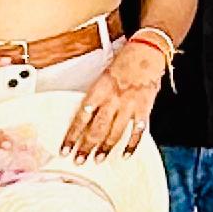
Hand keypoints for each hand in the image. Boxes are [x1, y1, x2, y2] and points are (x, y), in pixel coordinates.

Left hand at [58, 47, 160, 161]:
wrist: (147, 51)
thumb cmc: (125, 62)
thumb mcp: (104, 76)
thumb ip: (96, 97)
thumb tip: (85, 117)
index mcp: (100, 89)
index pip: (81, 117)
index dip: (72, 135)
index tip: (65, 148)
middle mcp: (113, 98)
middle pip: (97, 128)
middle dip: (87, 146)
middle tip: (80, 160)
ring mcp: (129, 104)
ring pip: (115, 132)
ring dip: (105, 148)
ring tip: (98, 159)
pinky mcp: (144, 108)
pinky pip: (138, 130)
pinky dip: (132, 144)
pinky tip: (126, 153)